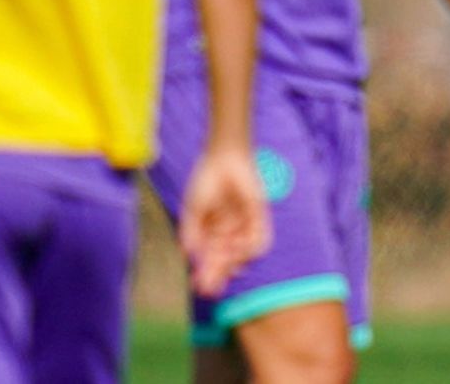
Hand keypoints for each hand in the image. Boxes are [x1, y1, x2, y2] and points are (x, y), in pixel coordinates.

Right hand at [179, 146, 269, 297]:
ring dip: (232, 263)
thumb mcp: (193, 212)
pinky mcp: (259, 217)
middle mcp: (229, 232)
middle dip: (217, 275)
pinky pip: (259, 240)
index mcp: (212, 232)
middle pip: (225, 260)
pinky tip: (238, 254)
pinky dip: (249, 250)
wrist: (222, 160)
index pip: (210, 258)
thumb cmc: (204, 183)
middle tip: (210, 290)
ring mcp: (244, 225)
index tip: (197, 287)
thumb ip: (191, 234)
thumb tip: (190, 257)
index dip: (205, 273)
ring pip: (242, 254)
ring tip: (222, 267)